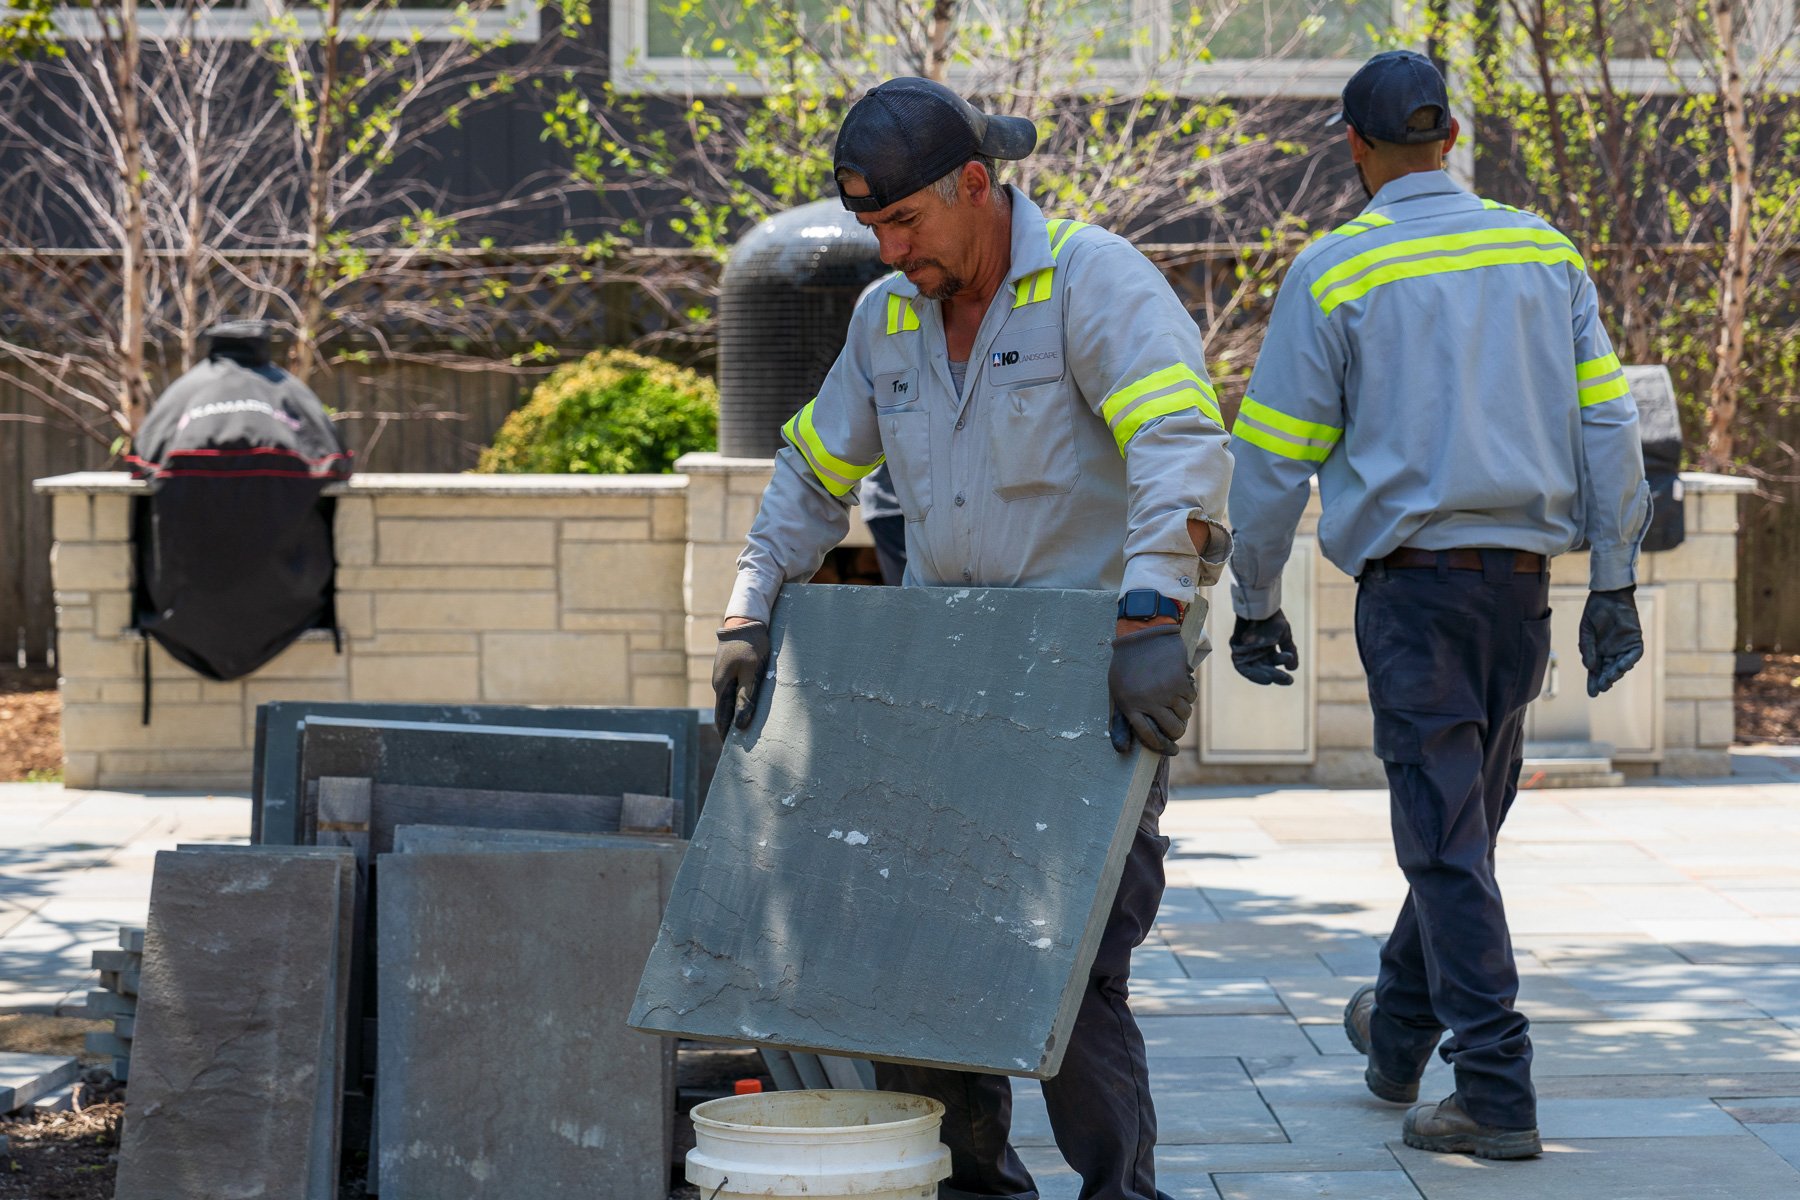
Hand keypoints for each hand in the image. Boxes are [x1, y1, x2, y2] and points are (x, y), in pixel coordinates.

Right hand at [712, 621, 770, 738]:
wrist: (745, 621)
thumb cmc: (751, 645)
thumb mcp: (751, 672)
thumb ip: (746, 697)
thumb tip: (740, 725)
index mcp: (722, 687)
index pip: (722, 718)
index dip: (726, 735)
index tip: (731, 753)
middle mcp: (719, 683)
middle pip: (724, 712)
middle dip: (731, 728)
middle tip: (740, 747)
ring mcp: (723, 675)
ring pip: (729, 701)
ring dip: (736, 715)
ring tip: (746, 731)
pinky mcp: (730, 669)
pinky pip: (733, 691)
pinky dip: (739, 702)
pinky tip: (747, 707)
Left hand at [1108, 625, 1196, 755]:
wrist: (1142, 634)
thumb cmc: (1126, 665)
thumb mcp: (1116, 692)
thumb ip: (1121, 720)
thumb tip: (1123, 749)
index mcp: (1129, 706)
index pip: (1149, 736)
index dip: (1162, 746)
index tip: (1171, 750)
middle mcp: (1148, 702)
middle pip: (1172, 730)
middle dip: (1177, 732)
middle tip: (1176, 727)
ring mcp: (1165, 692)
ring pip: (1184, 715)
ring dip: (1182, 712)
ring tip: (1174, 701)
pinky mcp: (1180, 681)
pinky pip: (1191, 698)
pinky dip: (1188, 696)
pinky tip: (1179, 686)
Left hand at [1230, 611, 1297, 685]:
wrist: (1260, 603)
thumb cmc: (1271, 617)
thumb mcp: (1284, 635)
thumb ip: (1289, 650)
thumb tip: (1293, 669)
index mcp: (1267, 651)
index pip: (1272, 668)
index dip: (1280, 677)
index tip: (1290, 680)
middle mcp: (1255, 653)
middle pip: (1263, 670)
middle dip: (1275, 676)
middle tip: (1287, 680)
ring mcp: (1244, 651)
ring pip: (1252, 670)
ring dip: (1262, 676)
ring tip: (1272, 679)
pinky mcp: (1235, 647)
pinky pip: (1241, 664)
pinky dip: (1250, 670)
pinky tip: (1261, 673)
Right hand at [1578, 587, 1642, 696]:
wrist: (1607, 596)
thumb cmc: (1595, 613)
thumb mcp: (1586, 633)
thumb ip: (1587, 650)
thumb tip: (1590, 668)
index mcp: (1599, 651)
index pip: (1596, 671)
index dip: (1594, 682)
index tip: (1592, 693)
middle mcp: (1612, 652)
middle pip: (1609, 671)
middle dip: (1605, 681)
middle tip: (1601, 688)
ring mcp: (1624, 647)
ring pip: (1622, 665)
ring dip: (1616, 674)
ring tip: (1609, 680)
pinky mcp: (1635, 640)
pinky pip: (1634, 655)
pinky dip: (1628, 662)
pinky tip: (1620, 668)